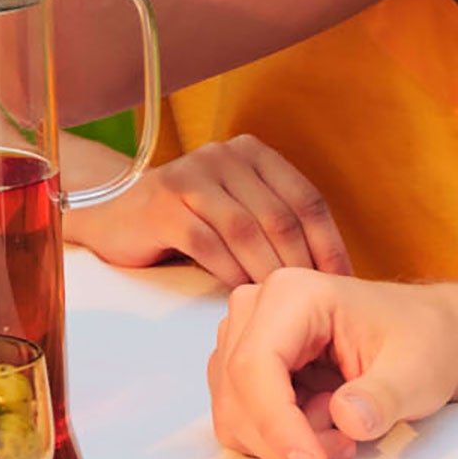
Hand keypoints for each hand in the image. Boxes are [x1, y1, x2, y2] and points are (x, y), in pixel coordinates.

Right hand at [65, 136, 350, 288]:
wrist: (116, 215)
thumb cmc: (189, 222)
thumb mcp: (238, 209)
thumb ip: (275, 223)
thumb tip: (332, 269)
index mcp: (251, 153)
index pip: (305, 198)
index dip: (329, 244)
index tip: (342, 283)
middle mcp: (222, 155)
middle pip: (278, 216)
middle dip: (300, 266)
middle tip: (311, 305)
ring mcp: (190, 176)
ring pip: (245, 231)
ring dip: (267, 273)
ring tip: (279, 306)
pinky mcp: (163, 205)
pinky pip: (208, 244)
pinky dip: (229, 272)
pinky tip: (240, 295)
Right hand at [208, 267, 457, 458]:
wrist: (424, 336)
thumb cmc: (420, 342)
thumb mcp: (418, 371)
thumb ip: (383, 397)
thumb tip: (347, 419)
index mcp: (292, 294)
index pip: (254, 365)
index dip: (276, 424)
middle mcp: (255, 308)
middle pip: (236, 393)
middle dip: (287, 439)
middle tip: (347, 446)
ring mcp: (244, 336)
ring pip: (232, 412)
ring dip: (283, 442)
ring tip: (340, 431)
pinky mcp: (244, 366)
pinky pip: (239, 419)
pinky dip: (278, 439)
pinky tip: (321, 424)